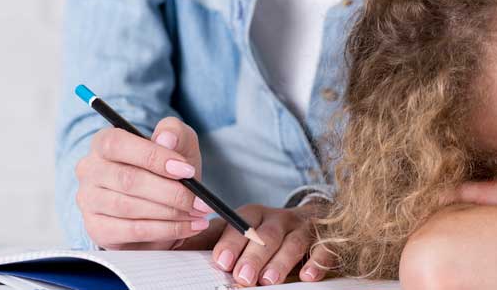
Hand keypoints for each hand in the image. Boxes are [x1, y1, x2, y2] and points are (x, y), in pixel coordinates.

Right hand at [75, 117, 214, 249]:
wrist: (161, 204)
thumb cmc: (168, 170)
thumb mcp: (179, 145)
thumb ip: (175, 133)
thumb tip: (166, 139)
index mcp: (104, 143)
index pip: (118, 144)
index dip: (153, 157)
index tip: (187, 170)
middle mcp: (89, 170)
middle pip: (127, 180)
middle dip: (171, 193)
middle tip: (201, 202)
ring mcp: (89, 200)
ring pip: (130, 208)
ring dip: (171, 214)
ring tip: (198, 214)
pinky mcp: (97, 228)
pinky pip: (132, 231)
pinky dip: (166, 230)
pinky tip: (188, 227)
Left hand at [210, 203, 334, 286]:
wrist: (312, 221)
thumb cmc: (264, 233)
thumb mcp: (236, 232)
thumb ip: (208, 240)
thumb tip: (170, 245)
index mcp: (254, 215)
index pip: (241, 224)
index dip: (231, 242)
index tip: (221, 261)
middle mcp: (280, 219)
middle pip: (268, 234)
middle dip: (255, 256)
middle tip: (243, 277)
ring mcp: (304, 229)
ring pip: (294, 242)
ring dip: (282, 262)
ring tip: (269, 281)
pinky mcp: (325, 240)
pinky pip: (325, 249)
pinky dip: (318, 261)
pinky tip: (308, 276)